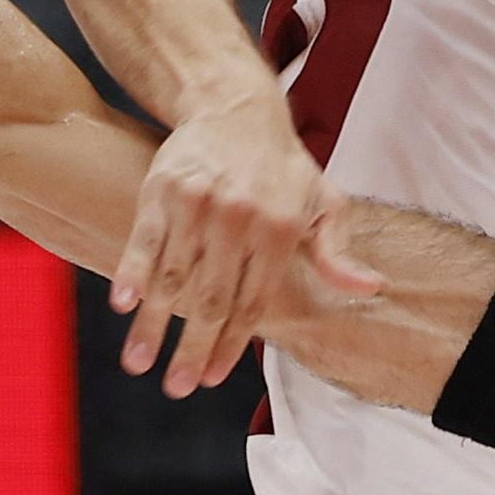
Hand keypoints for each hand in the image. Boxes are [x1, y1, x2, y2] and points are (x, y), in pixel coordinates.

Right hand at [111, 93, 381, 395]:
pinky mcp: (163, 189)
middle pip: (212, 298)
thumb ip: (337, 251)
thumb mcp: (323, 201)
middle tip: (176, 388)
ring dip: (153, 325)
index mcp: (280, 230)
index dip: (232, 343)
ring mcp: (199, 204)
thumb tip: (371, 289)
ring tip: (138, 365)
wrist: (235, 106)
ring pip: (174, 277)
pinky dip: (133, 272)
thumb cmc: (282, 164)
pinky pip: (145, 239)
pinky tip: (123, 305)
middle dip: (192, 348)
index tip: (212, 378)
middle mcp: (240, 219)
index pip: (253, 301)